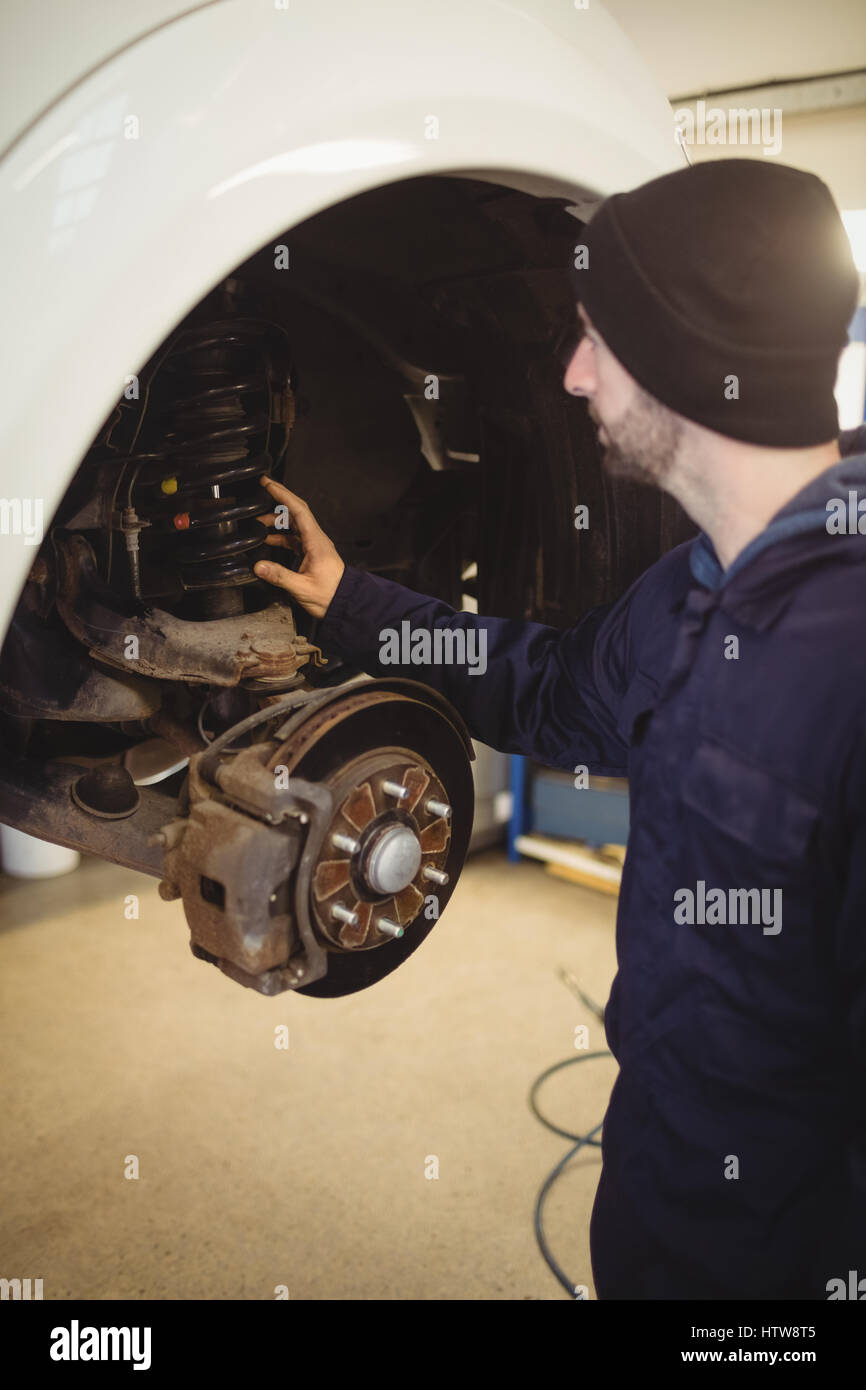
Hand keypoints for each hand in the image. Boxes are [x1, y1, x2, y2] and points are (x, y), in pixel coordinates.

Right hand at [254, 476, 344, 619]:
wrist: (346, 604)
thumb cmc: (331, 595)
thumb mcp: (302, 587)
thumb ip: (279, 576)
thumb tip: (259, 566)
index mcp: (316, 541)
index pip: (298, 510)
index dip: (282, 494)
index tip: (268, 484)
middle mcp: (316, 539)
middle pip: (296, 512)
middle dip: (278, 499)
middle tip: (262, 490)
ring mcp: (314, 546)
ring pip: (293, 525)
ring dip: (276, 521)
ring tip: (257, 523)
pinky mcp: (311, 554)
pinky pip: (294, 538)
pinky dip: (280, 536)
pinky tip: (268, 540)